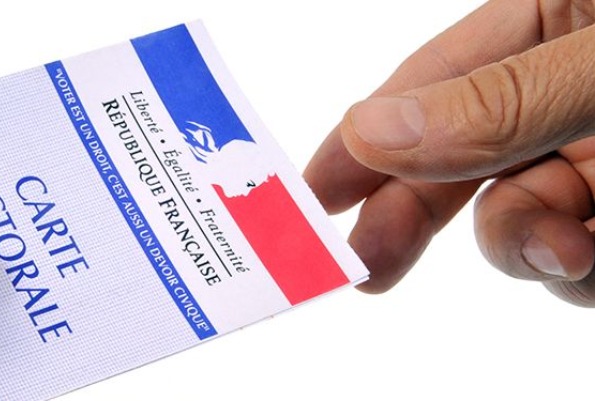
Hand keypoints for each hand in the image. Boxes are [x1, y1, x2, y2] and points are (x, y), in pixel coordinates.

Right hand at [305, 0, 594, 305]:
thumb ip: (503, 101)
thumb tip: (373, 132)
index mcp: (553, 13)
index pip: (434, 76)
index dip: (366, 137)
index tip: (312, 191)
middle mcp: (563, 91)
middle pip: (458, 158)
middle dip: (414, 216)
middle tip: (368, 265)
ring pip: (517, 219)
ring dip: (522, 246)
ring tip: (564, 249)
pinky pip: (572, 262)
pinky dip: (575, 273)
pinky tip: (590, 258)